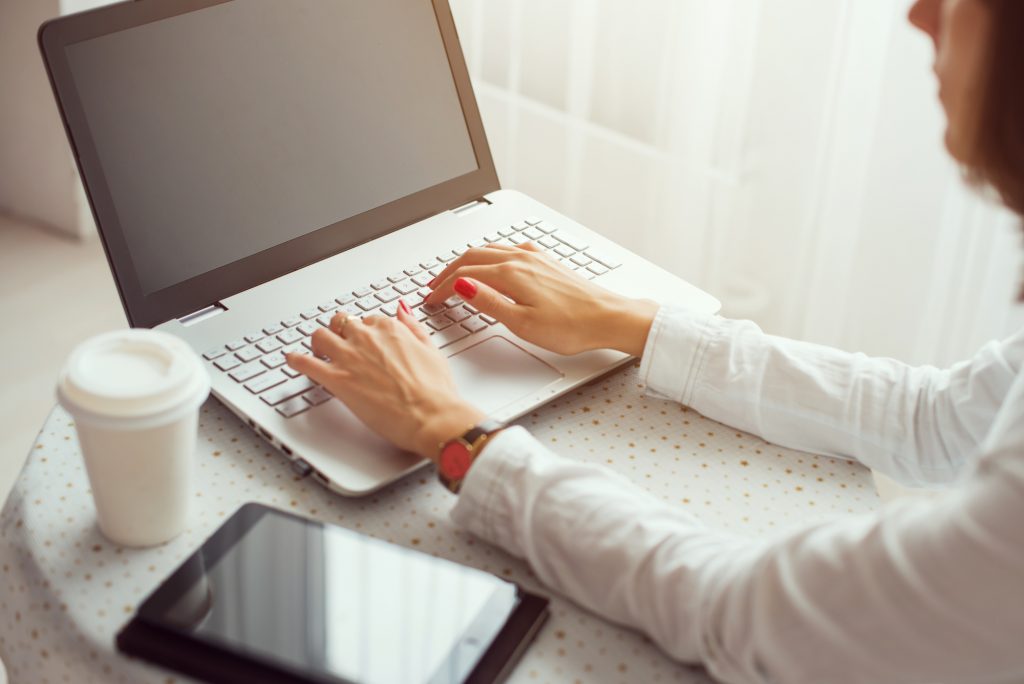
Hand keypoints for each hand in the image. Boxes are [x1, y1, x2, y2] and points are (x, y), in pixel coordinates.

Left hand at [285, 305, 484, 460]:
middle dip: (338, 332)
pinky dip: (296, 360)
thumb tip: (402, 310)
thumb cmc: (436, 390)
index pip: (368, 320)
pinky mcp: (338, 380)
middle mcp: (367, 338)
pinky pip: (306, 363)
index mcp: (391, 329)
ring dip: (317, 343)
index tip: (364, 340)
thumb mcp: (431, 349)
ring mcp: (350, 358)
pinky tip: (292, 360)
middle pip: (340, 323)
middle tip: (339, 344)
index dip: (364, 331)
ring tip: (317, 352)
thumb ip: (413, 327)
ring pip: (320, 337)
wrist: (432, 416)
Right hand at [425, 243, 658, 355]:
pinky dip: (489, 256)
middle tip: (433, 287)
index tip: (430, 299)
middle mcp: (521, 259)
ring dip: (467, 261)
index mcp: (511, 273)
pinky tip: (493, 264)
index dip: (441, 287)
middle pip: (472, 256)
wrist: (609, 318)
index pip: (464, 274)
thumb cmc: (571, 326)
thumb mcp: (522, 323)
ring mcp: (535, 257)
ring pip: (489, 250)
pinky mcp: (547, 261)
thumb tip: (461, 285)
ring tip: (454, 275)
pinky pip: (508, 250)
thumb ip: (488, 302)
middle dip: (447, 271)